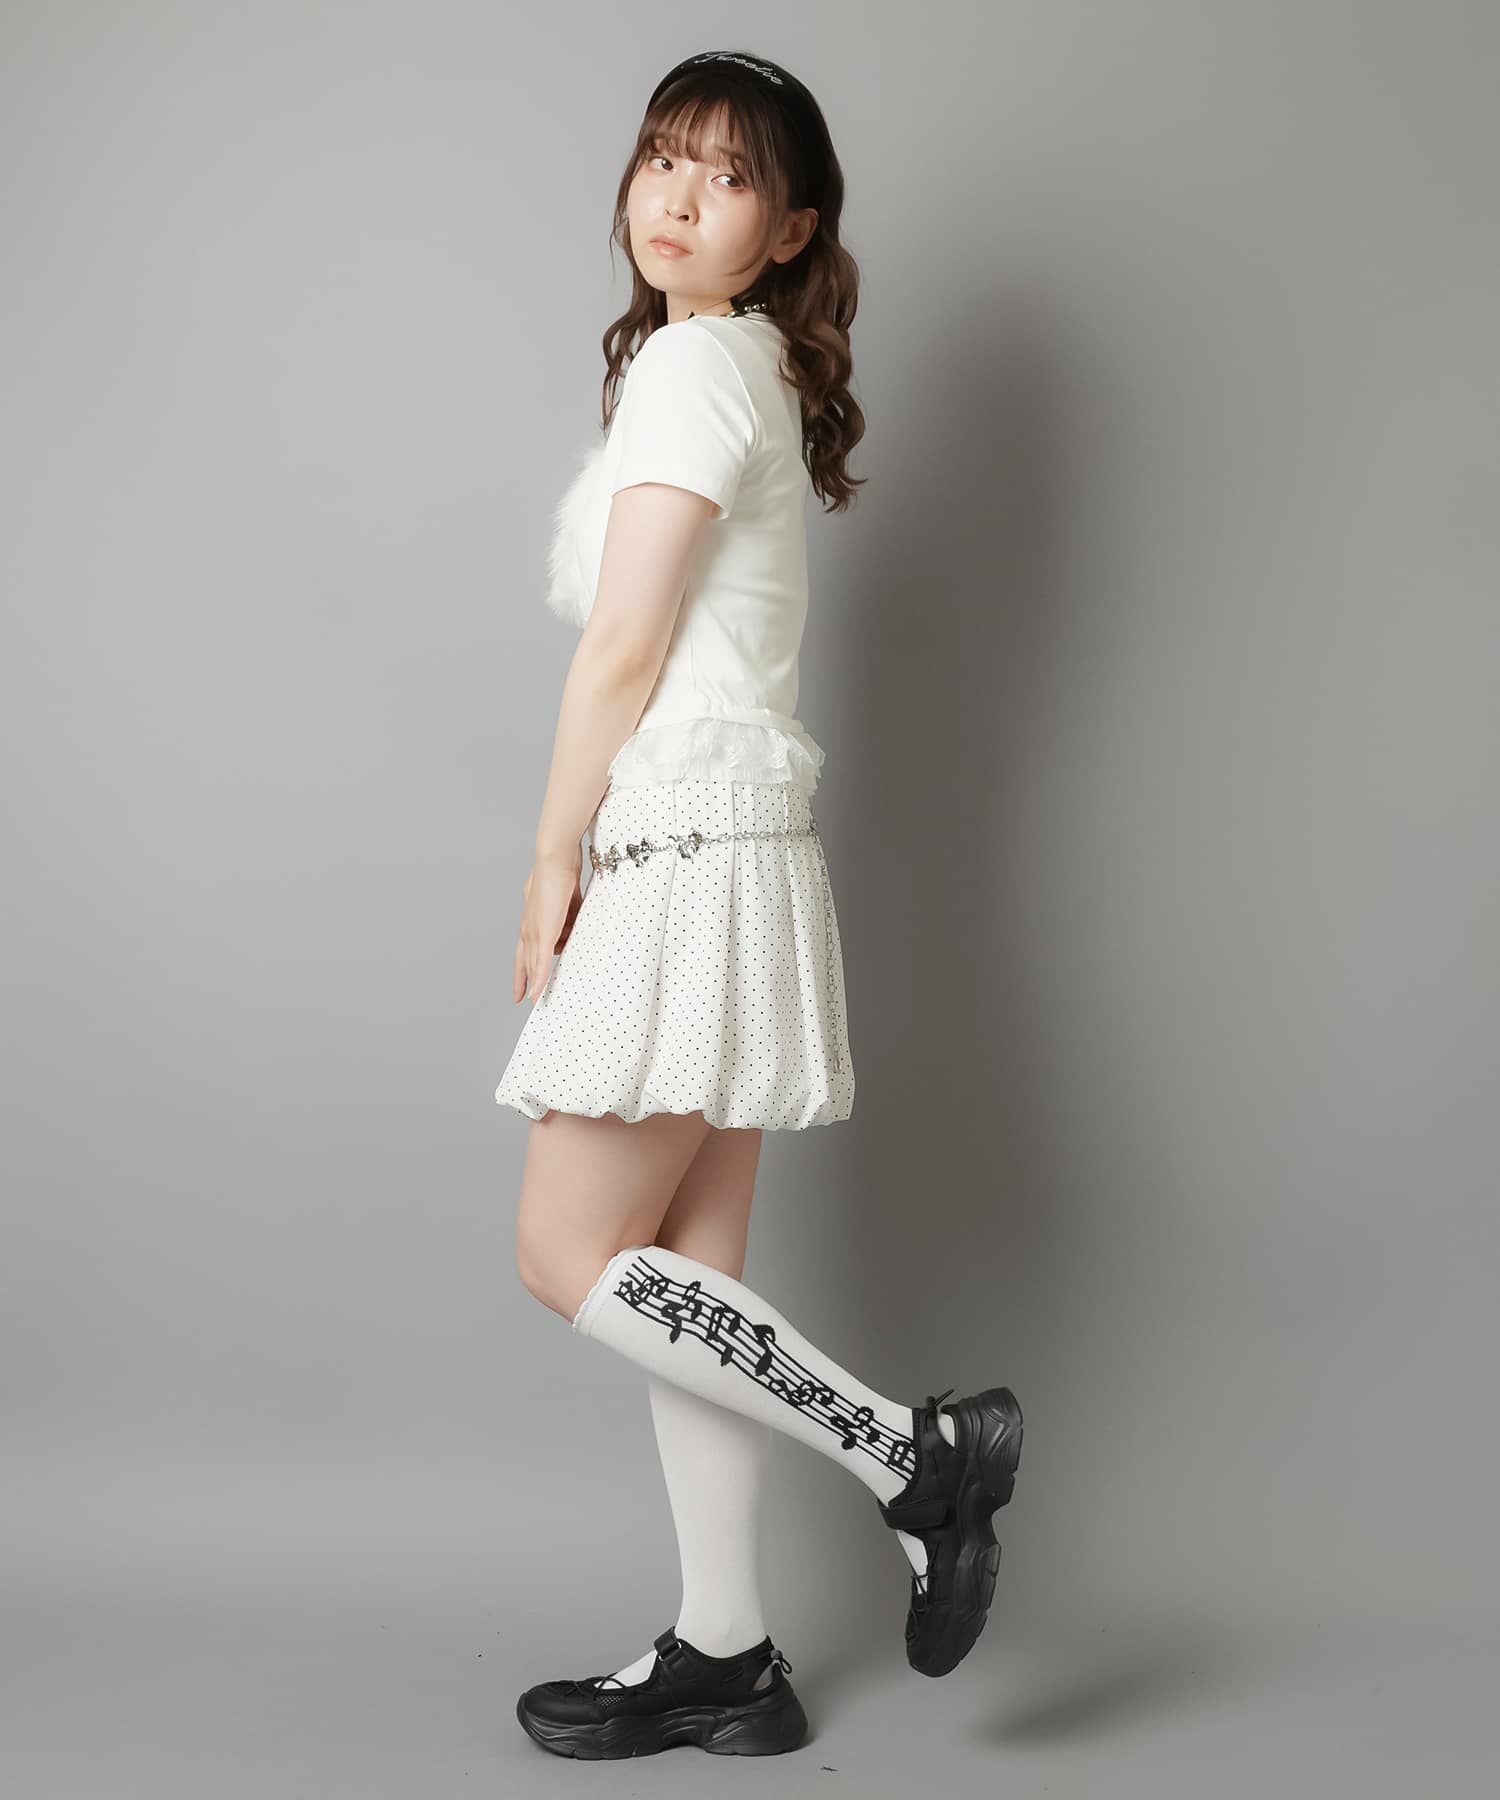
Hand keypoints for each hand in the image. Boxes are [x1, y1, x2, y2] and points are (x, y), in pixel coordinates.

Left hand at [513, 847, 583, 1005]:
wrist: (557, 859)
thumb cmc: (561, 873)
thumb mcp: (567, 902)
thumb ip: (567, 918)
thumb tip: (572, 930)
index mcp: (532, 920)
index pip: (524, 948)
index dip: (522, 966)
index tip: (521, 981)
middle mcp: (528, 927)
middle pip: (522, 961)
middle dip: (522, 981)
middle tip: (520, 999)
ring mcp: (533, 932)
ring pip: (530, 965)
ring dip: (534, 983)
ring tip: (539, 998)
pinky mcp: (542, 934)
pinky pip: (539, 963)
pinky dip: (537, 980)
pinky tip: (535, 995)